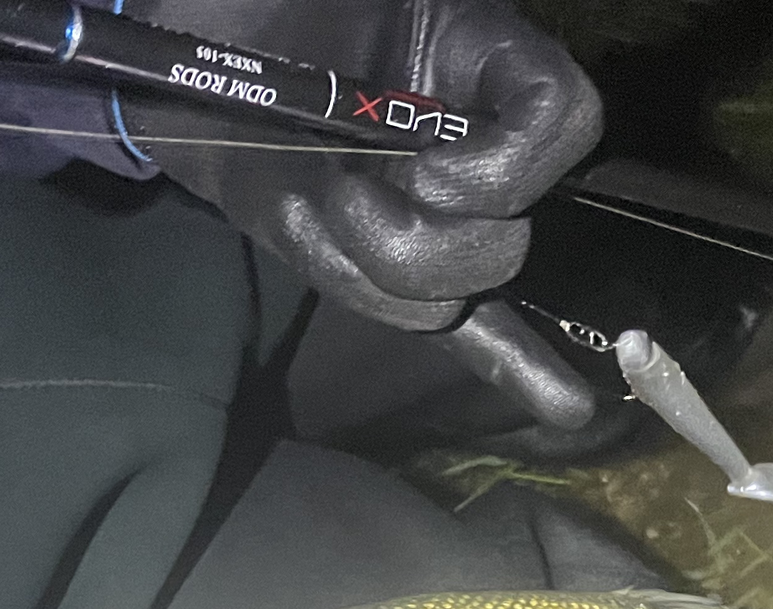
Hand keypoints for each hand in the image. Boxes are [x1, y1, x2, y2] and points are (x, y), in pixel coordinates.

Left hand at [128, 0, 603, 427]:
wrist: (207, 73)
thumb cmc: (270, 26)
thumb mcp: (349, 19)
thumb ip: (411, 71)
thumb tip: (404, 168)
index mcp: (488, 64)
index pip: (563, 120)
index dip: (497, 170)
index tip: (426, 168)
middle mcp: (481, 149)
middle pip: (503, 244)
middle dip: (412, 231)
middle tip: (341, 183)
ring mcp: (444, 219)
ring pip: (446, 297)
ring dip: (366, 265)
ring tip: (323, 208)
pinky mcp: (397, 274)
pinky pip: (474, 333)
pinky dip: (519, 366)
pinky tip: (565, 405)